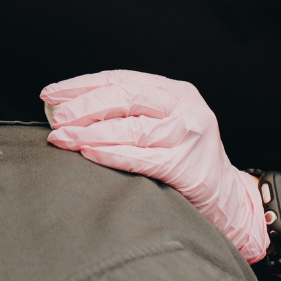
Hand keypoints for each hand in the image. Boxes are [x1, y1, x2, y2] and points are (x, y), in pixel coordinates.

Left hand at [42, 70, 268, 263]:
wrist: (229, 201)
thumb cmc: (185, 159)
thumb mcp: (164, 123)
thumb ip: (128, 113)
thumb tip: (66, 108)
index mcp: (175, 91)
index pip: (121, 80)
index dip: (82, 85)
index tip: (51, 93)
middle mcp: (184, 107)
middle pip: (124, 98)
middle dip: (82, 106)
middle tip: (54, 116)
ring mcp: (188, 136)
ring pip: (130, 127)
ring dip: (89, 132)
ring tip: (61, 137)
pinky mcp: (187, 167)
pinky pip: (140, 158)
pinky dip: (110, 154)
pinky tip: (87, 152)